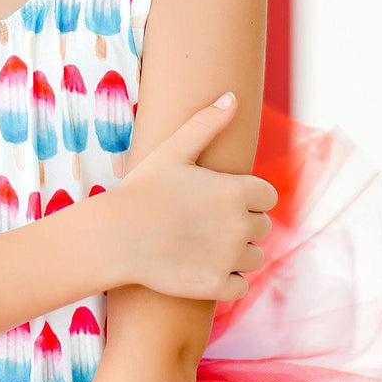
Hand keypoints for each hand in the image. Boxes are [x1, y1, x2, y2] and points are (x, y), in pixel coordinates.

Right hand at [106, 90, 276, 300]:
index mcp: (236, 191)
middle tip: (207, 223)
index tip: (221, 199)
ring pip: (254, 256)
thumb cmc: (141, 189)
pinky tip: (202, 267)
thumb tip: (232, 97)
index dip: (247, 197)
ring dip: (238, 253)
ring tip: (204, 245)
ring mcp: (230, 257)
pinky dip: (227, 279)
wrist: (114, 236)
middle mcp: (240, 225)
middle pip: (262, 227)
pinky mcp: (217, 285)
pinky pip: (241, 285)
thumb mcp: (172, 150)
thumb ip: (206, 123)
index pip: (267, 196)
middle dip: (242, 224)